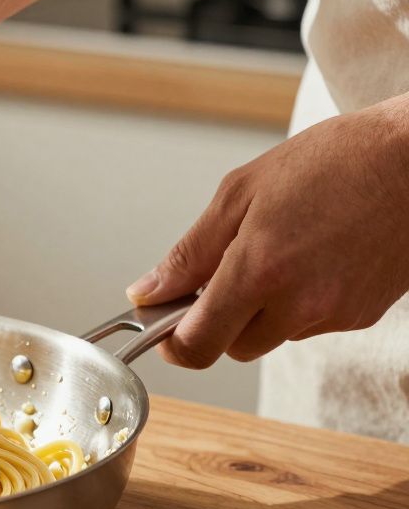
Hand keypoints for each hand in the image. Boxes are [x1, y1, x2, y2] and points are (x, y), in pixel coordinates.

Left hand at [126, 96, 408, 367]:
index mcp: (259, 271)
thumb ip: (189, 253)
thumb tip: (147, 293)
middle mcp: (298, 303)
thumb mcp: (240, 193)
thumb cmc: (335, 162)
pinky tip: (314, 257)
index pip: (198, 345)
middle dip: (219, 319)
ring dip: (262, 309)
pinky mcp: (361, 316)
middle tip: (226, 270)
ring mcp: (334, 314)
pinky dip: (300, 301)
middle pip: (233, 346)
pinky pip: (311, 324)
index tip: (165, 322)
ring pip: (273, 335)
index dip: (173, 342)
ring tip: (281, 250)